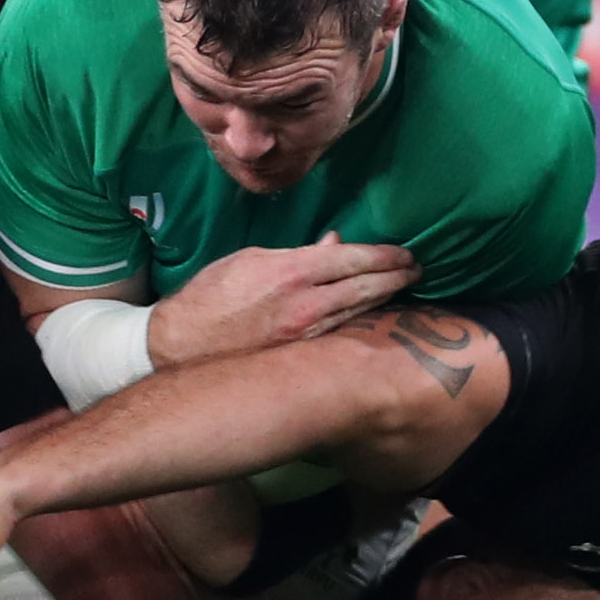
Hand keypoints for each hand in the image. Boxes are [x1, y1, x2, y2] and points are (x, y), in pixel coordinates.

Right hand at [147, 235, 418, 367]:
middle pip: (367, 287)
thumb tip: (335, 243)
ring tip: (405, 287)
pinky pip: (343, 333)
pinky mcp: (302, 356)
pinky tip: (377, 314)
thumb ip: (299, 252)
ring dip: (387, 299)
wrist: (182, 345)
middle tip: (417, 269)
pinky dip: (364, 320)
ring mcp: (307, 335)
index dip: (384, 255)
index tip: (404, 252)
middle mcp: (305, 304)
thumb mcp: (250, 259)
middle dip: (396, 276)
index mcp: (291, 270)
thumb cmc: (211, 296)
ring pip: (360, 313)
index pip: (353, 258)